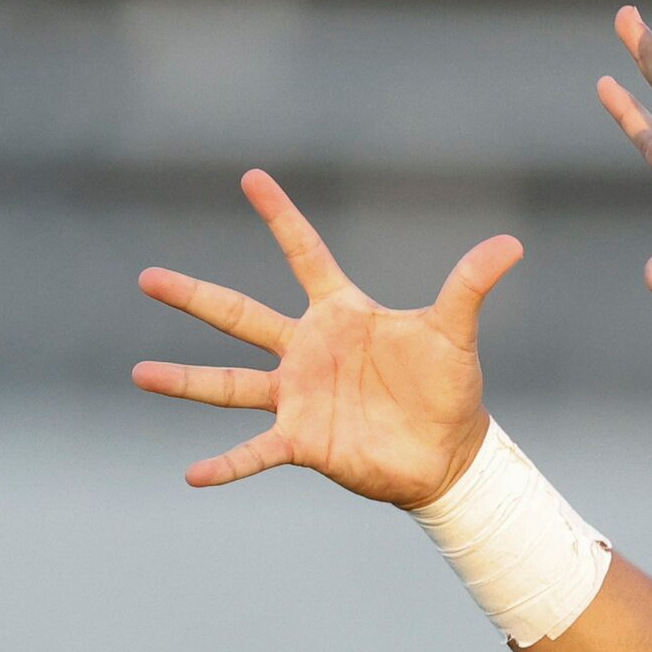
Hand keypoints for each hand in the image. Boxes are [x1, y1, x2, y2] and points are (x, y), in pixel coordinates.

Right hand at [133, 170, 523, 506]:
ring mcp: (299, 397)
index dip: (281, 217)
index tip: (251, 177)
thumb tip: (512, 244)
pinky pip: (255, 452)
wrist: (449, 454)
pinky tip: (192, 475)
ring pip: (229, 386)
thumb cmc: (449, 388)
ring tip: (138, 374)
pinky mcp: (303, 442)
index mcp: (340, 314)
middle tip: (147, 277)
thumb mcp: (455, 333)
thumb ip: (471, 286)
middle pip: (240, 316)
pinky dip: (226, 465)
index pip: (304, 254)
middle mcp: (308, 351)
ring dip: (185, 380)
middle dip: (194, 297)